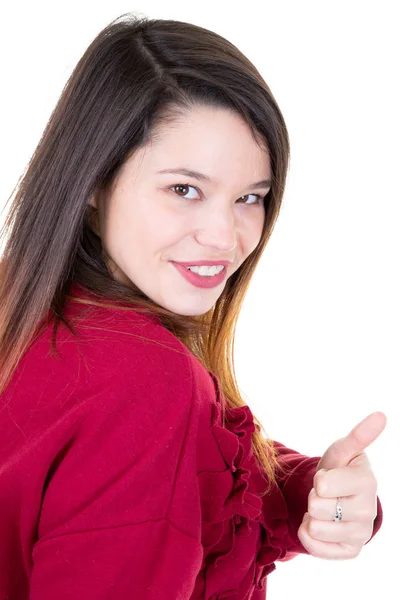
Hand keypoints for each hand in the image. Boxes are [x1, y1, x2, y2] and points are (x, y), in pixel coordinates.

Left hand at [297, 411, 385, 558]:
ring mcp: (361, 534)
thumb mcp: (342, 451)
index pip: (323, 485)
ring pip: (315, 528)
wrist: (338, 498)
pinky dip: (307, 535)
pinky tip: (319, 524)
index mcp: (367, 482)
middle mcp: (368, 511)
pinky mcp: (350, 552)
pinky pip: (315, 548)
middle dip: (313, 497)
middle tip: (325, 494)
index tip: (328, 477)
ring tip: (324, 508)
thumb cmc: (338, 470)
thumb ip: (359, 435)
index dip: (319, 479)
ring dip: (310, 516)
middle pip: (317, 506)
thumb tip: (380, 415)